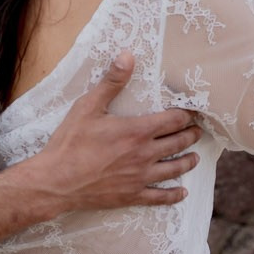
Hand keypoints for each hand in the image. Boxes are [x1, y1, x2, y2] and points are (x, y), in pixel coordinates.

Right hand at [19, 52, 198, 217]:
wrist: (56, 181)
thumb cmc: (70, 142)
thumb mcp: (88, 106)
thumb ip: (111, 82)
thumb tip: (127, 56)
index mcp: (137, 131)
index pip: (173, 120)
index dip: (186, 114)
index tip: (193, 111)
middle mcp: (145, 154)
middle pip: (178, 143)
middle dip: (191, 135)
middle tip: (198, 131)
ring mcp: (140, 177)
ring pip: (174, 169)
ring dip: (188, 161)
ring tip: (195, 157)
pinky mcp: (131, 195)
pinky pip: (159, 197)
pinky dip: (173, 195)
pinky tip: (182, 192)